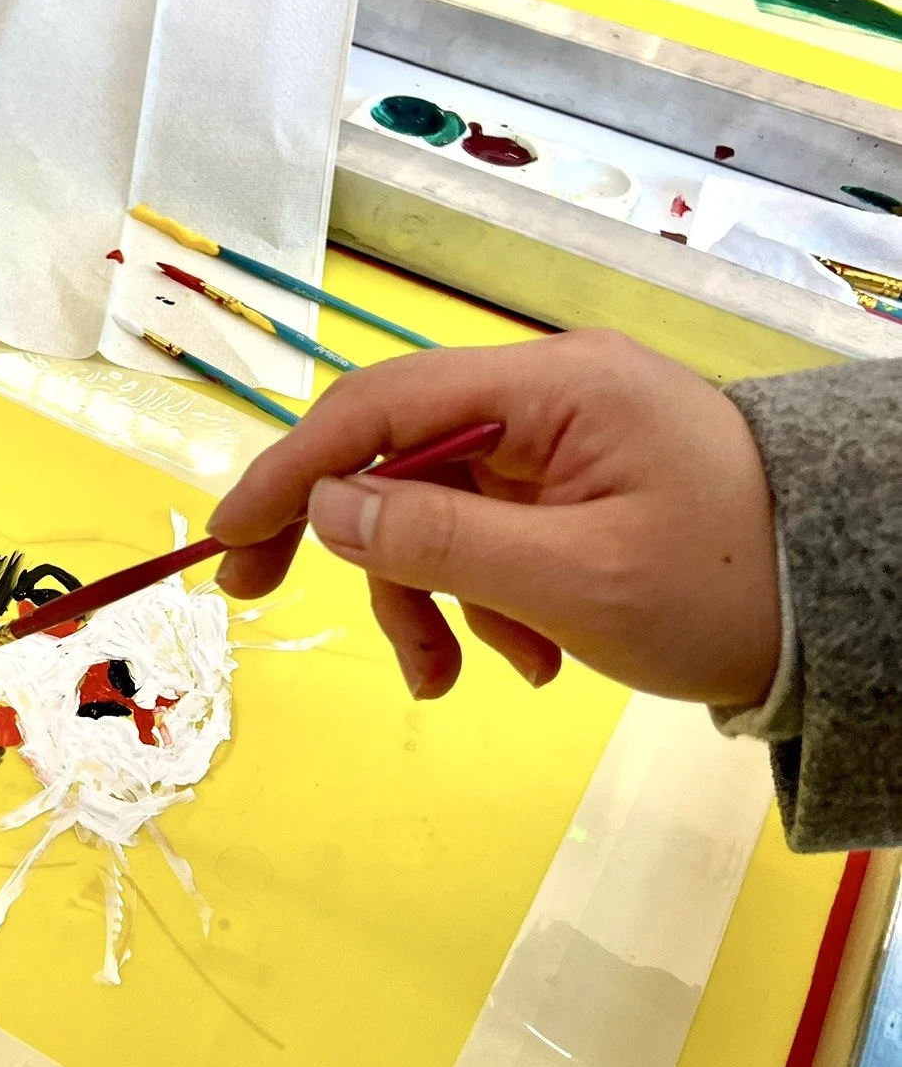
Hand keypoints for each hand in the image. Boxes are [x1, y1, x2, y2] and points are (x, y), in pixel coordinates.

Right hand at [208, 329, 780, 709]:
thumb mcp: (570, 579)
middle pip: (397, 454)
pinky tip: (528, 659)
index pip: (378, 406)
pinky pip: (494, 532)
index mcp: (549, 388)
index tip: (227, 539)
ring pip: (440, 507)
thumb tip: (323, 508)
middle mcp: (548, 395)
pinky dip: (486, 599)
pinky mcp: (581, 485)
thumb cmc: (723, 590)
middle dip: (346, 540)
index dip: (290, 470)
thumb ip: (436, 538)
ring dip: (430, 597)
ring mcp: (565, 440)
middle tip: (264, 600)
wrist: (850, 614)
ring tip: (459, 679)